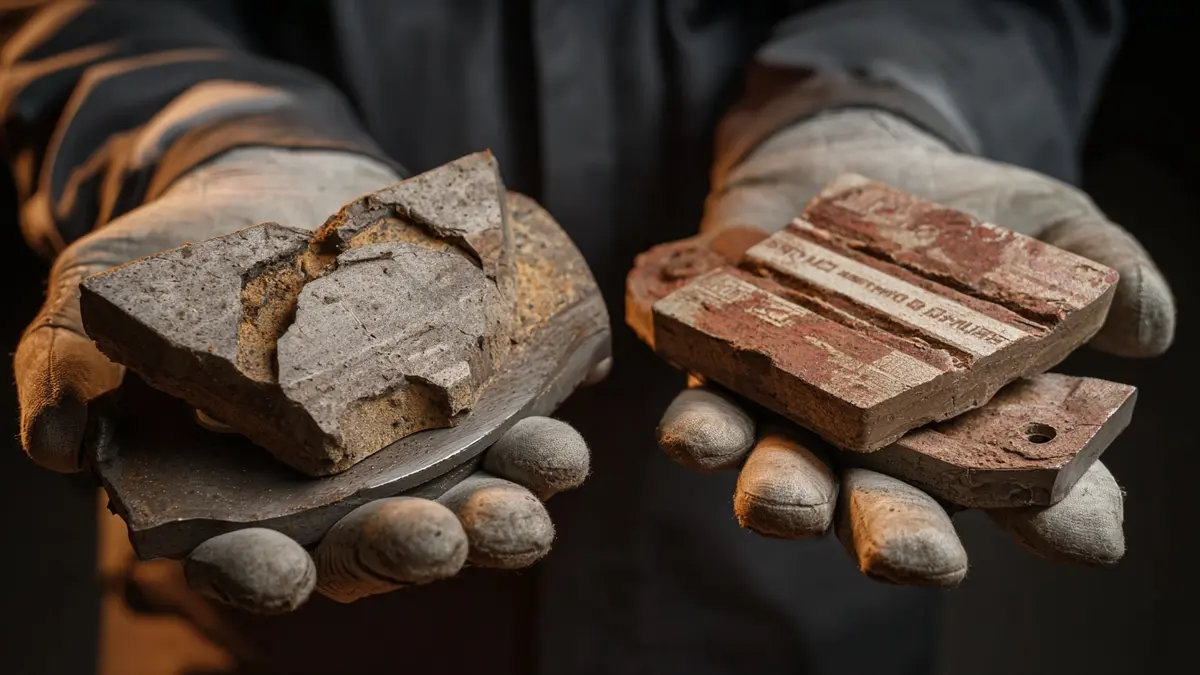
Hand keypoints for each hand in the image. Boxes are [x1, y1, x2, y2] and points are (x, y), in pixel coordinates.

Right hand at [15, 147, 593, 611]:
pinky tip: (577, 392)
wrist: (263, 193)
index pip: (252, 559)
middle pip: (378, 541)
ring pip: (464, 491)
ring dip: (508, 492)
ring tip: (548, 471)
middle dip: (414, 543)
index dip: (264, 573)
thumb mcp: (97, 310)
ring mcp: (410, 447)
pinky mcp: (464, 392)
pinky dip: (545, 411)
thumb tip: (56, 437)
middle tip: (446, 538)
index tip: (283, 570)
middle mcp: (338, 493)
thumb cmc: (172, 267)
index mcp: (245, 501)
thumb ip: (67, 373)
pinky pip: (514, 415)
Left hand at [660, 109, 1174, 585]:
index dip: (1057, 517)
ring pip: (788, 479)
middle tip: (913, 554)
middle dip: (898, 536)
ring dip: (786, 498)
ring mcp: (798, 418)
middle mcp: (880, 446)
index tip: (1083, 533)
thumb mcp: (1042, 226)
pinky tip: (696, 440)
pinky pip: (705, 421)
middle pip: (890, 511)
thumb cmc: (957, 216)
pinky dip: (699, 436)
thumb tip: (1146, 324)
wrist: (845, 163)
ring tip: (790, 503)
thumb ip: (1097, 269)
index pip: (1023, 490)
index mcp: (969, 432)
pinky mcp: (725, 379)